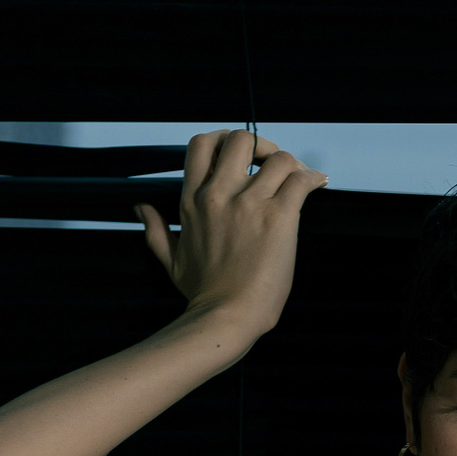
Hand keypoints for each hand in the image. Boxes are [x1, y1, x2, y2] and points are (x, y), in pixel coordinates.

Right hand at [136, 128, 328, 334]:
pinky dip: (312, 178)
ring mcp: (249, 203)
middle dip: (261, 144)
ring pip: (279, 158)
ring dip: (293, 164)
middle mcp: (219, 194)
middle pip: (241, 138)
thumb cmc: (202, 293)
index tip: (240, 157)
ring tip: (299, 179)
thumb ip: (155, 229)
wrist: (226, 317)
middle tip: (272, 164)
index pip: (202, 143)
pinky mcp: (278, 217)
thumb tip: (140, 208)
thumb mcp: (170, 259)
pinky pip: (300, 179)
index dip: (224, 140)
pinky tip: (316, 184)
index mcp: (193, 200)